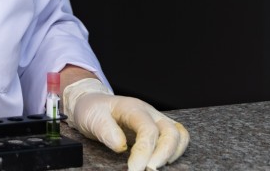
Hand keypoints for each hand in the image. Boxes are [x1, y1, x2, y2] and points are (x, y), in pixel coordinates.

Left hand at [63, 78, 188, 170]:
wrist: (92, 104)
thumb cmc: (93, 110)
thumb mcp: (91, 117)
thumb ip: (105, 130)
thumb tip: (120, 146)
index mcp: (132, 107)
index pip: (147, 130)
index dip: (144, 151)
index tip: (135, 169)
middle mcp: (149, 112)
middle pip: (171, 132)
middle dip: (163, 154)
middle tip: (148, 170)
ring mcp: (156, 119)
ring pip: (179, 134)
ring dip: (172, 153)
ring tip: (154, 167)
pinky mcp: (159, 129)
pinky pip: (178, 138)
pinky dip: (175, 151)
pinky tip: (162, 162)